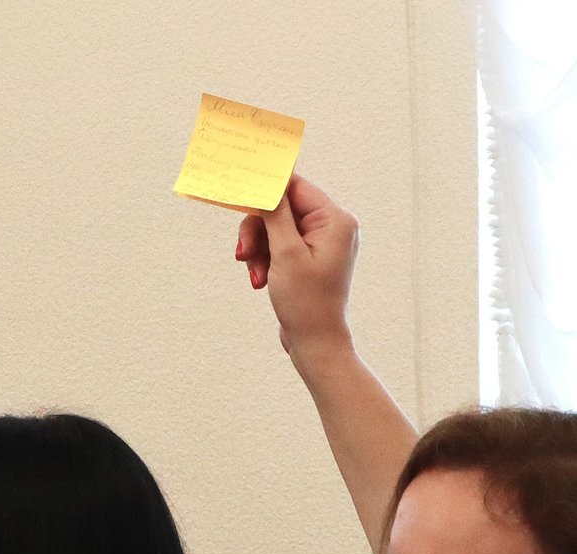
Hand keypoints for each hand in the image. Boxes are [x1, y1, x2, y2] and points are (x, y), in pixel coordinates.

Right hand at [234, 174, 358, 355]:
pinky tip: (261, 281)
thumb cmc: (307, 303)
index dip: (267, 189)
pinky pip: (279, 246)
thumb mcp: (286, 254)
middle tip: (243, 253)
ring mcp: (321, 244)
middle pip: (282, 209)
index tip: (240, 191)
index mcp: (335, 220)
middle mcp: (332, 227)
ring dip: (259, 250)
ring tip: (255, 276)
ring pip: (275, 229)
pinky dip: (266, 260)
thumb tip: (265, 184)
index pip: (295, 187)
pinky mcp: (309, 259)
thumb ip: (275, 215)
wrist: (316, 345)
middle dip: (258, 231)